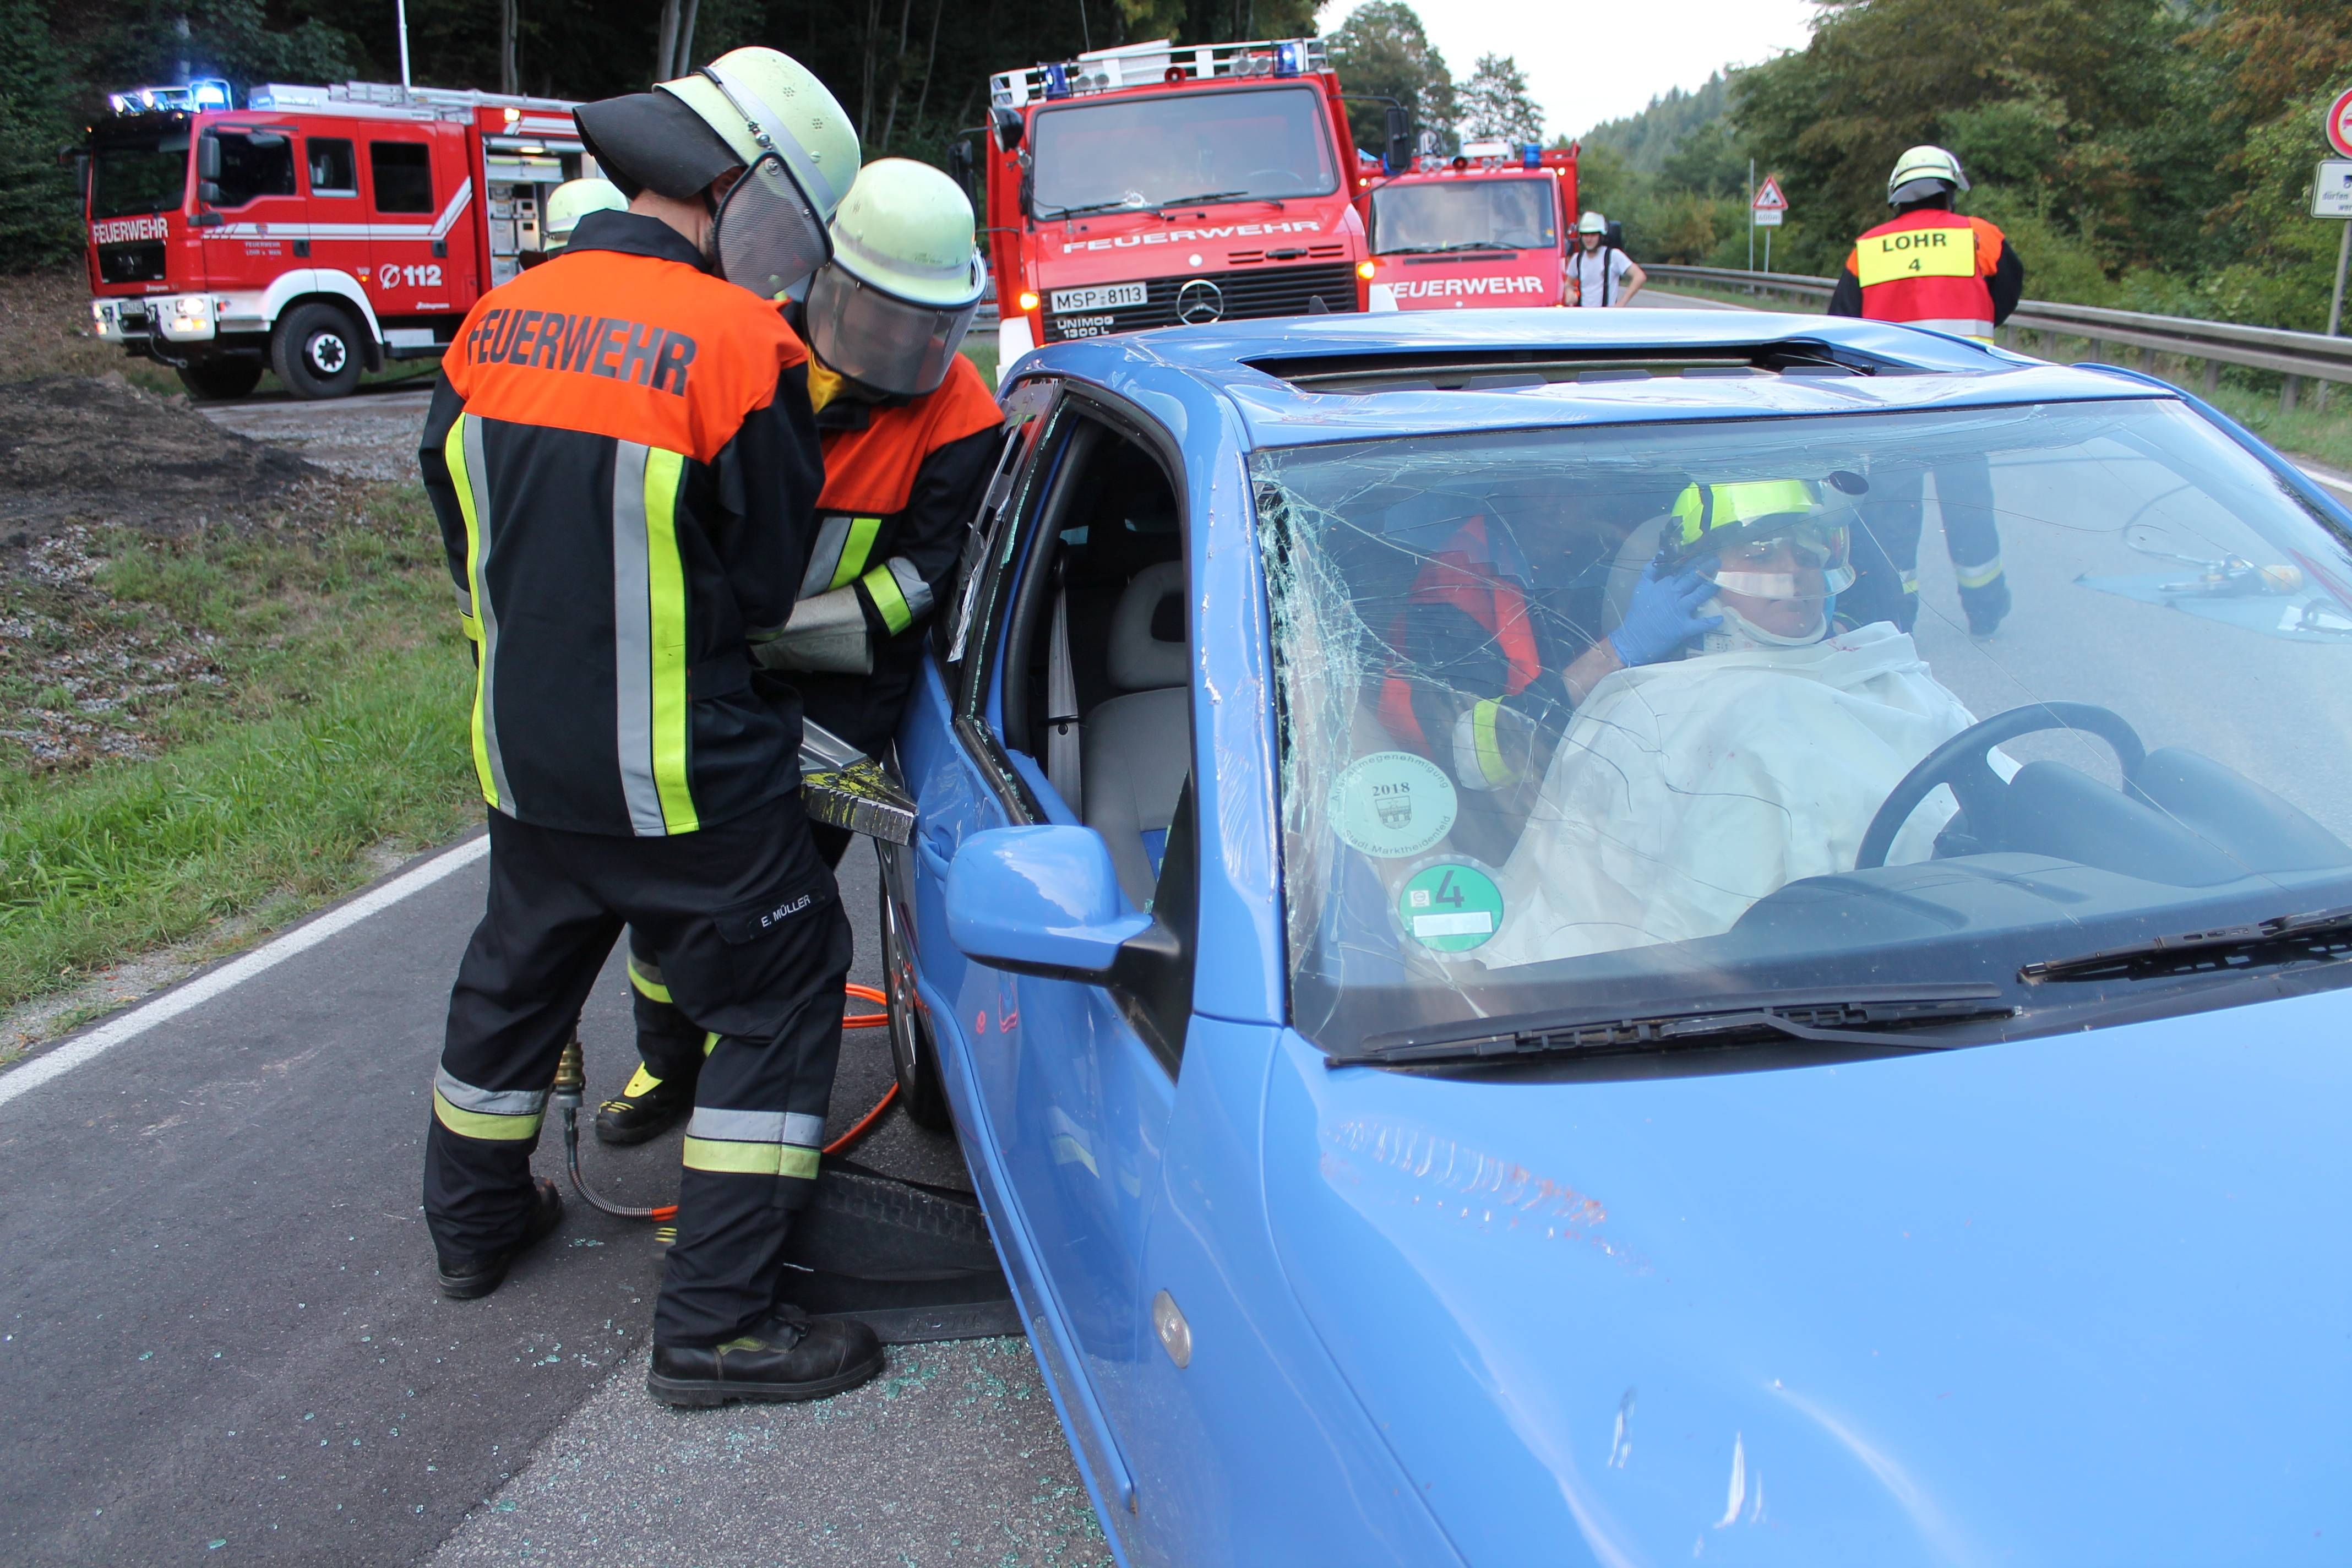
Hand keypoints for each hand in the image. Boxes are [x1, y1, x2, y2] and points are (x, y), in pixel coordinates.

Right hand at [1607, 562, 1721, 666]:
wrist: (1634, 640)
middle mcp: (1675, 596)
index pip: (1683, 569)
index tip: (1704, 553)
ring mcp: (1681, 611)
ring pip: (1700, 595)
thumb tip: (1659, 554)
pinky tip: (1720, 617)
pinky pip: (1701, 624)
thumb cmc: (1637, 614)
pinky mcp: (1684, 628)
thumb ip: (1650, 571)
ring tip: (1721, 580)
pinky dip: (1712, 621)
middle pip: (1694, 578)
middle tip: (1718, 560)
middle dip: (1708, 568)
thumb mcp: (1641, 588)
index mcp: (1665, 586)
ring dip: (1712, 587)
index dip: (1695, 560)